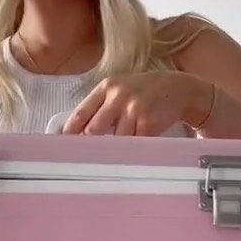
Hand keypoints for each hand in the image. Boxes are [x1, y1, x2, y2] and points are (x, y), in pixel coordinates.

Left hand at [61, 71, 214, 135]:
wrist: (178, 88)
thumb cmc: (145, 91)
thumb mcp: (121, 89)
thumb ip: (102, 106)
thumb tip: (80, 131)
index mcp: (107, 87)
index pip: (82, 112)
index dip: (70, 130)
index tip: (62, 144)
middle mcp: (118, 95)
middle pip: (94, 129)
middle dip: (91, 143)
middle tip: (87, 154)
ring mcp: (133, 109)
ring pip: (114, 140)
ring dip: (115, 147)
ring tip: (120, 147)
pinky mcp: (147, 123)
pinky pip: (132, 143)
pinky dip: (131, 149)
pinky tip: (135, 146)